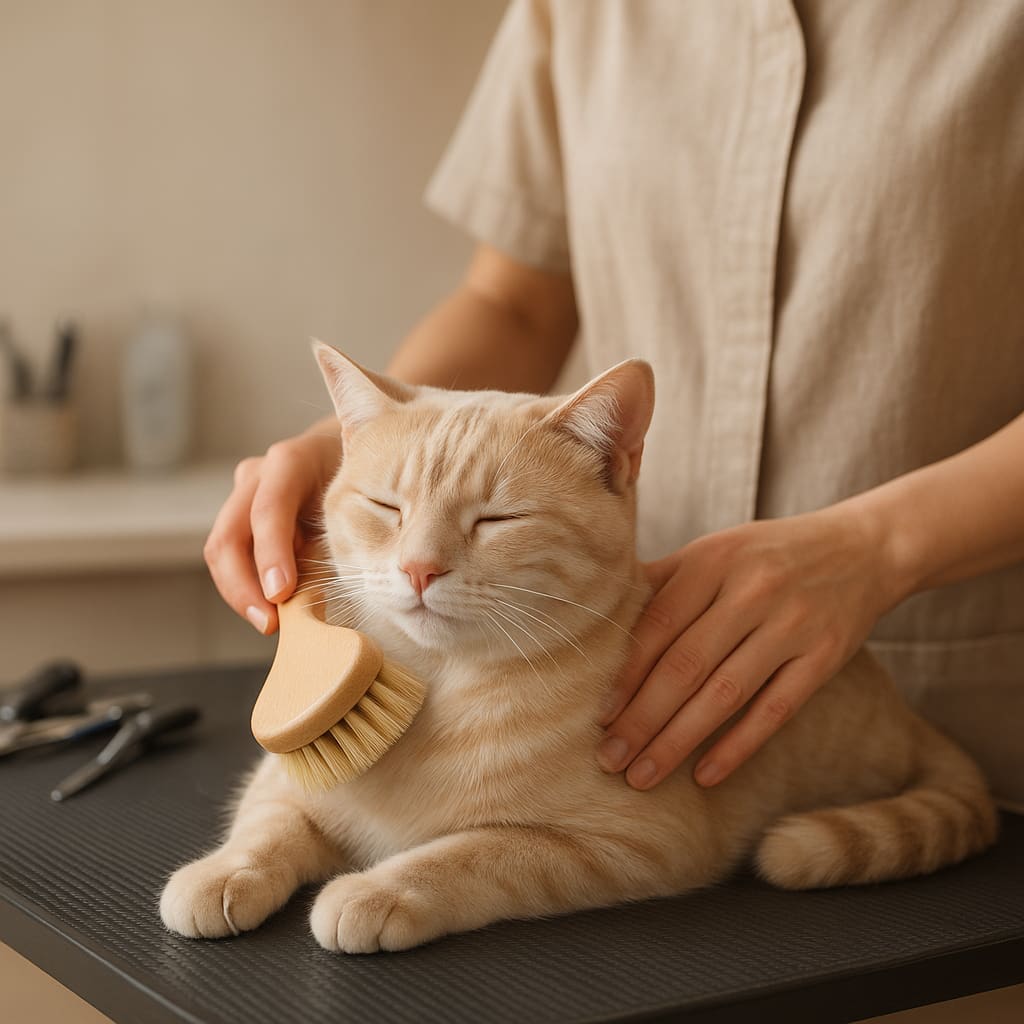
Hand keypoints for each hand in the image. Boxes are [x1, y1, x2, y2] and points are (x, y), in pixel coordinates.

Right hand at [203, 428, 340, 633]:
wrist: (346, 454)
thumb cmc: (356, 481)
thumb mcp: (355, 503)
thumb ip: (338, 540)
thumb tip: (319, 597)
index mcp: (291, 462)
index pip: (268, 510)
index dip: (271, 555)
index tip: (280, 594)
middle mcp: (258, 475)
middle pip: (229, 537)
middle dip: (243, 588)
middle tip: (270, 625)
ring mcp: (242, 494)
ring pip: (222, 552)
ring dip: (243, 593)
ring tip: (273, 622)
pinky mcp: (239, 515)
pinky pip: (233, 558)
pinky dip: (249, 586)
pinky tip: (274, 605)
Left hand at [597, 506, 897, 789]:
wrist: (863, 548)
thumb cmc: (767, 555)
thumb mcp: (714, 551)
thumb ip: (662, 581)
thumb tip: (599, 616)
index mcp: (713, 560)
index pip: (658, 624)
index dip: (626, 673)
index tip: (599, 714)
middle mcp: (751, 590)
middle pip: (686, 665)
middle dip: (642, 717)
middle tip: (609, 757)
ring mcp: (792, 625)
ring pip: (725, 694)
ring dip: (679, 740)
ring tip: (643, 774)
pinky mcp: (825, 656)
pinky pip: (775, 710)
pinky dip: (738, 746)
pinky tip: (704, 774)